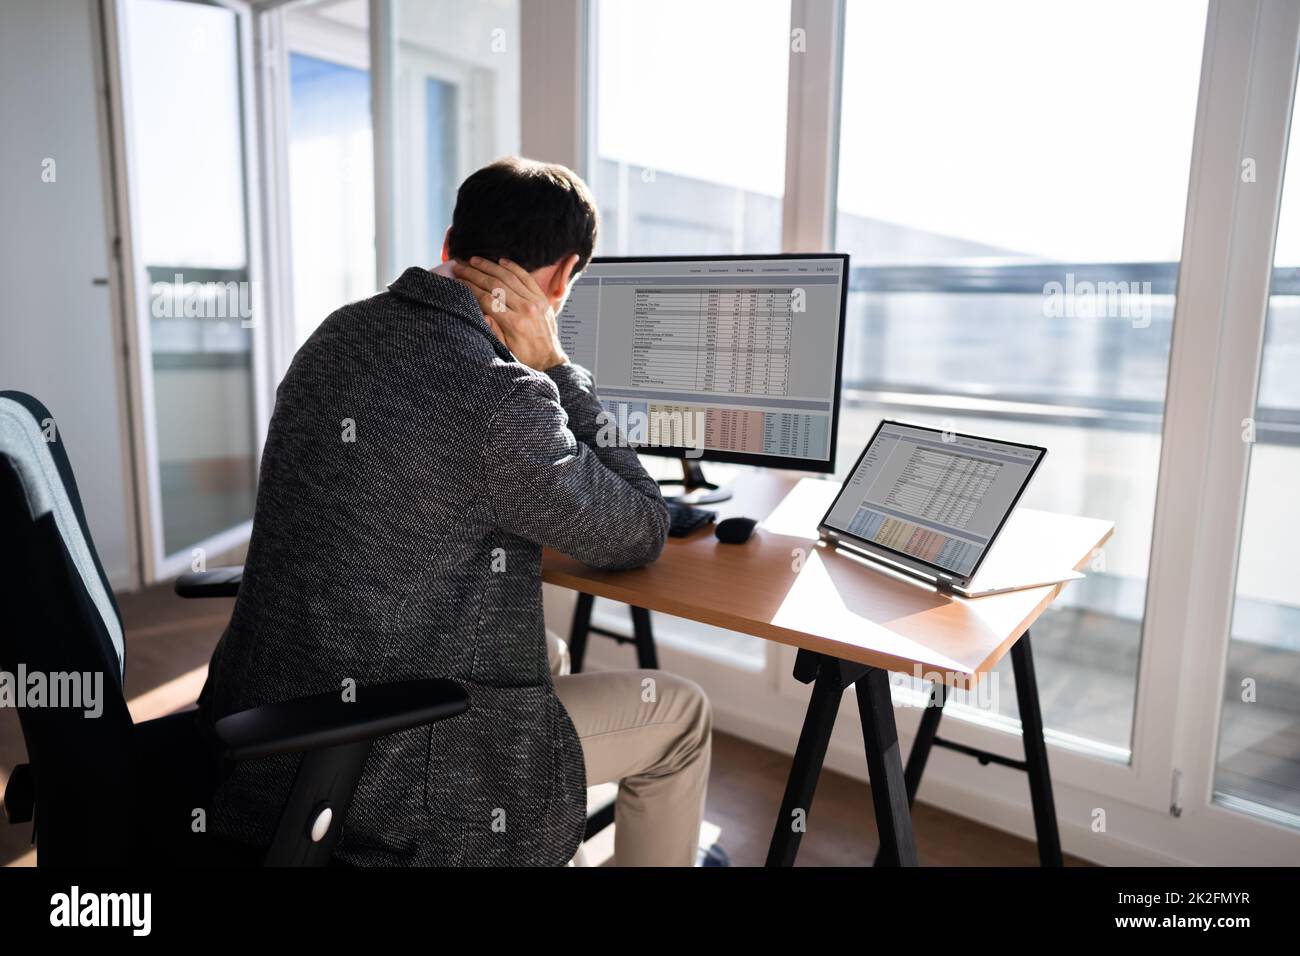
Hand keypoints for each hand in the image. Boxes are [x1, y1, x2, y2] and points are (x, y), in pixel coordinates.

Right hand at [452, 257, 568, 371]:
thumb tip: (480, 312)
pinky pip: (526, 277)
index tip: (458, 280)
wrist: (549, 359)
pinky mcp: (542, 298)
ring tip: (474, 260)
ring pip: (509, 277)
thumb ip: (492, 331)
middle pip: (495, 285)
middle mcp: (525, 309)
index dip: (470, 287)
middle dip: (474, 273)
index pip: (487, 299)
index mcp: (514, 323)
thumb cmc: (524, 357)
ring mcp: (535, 301)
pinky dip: (513, 267)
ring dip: (490, 266)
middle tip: (460, 265)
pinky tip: (500, 261)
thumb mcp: (505, 351)